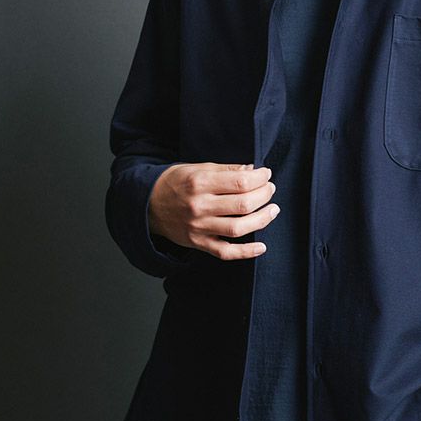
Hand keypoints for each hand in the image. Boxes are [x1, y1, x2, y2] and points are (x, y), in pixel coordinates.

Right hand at [148, 162, 278, 259]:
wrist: (147, 205)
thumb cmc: (176, 182)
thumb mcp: (198, 168)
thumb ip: (226, 170)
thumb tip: (253, 170)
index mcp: (200, 183)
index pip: (240, 182)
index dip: (260, 178)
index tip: (266, 174)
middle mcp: (199, 206)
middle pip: (243, 205)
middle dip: (264, 195)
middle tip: (270, 189)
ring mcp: (199, 227)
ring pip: (238, 228)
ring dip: (262, 220)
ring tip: (273, 210)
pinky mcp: (198, 243)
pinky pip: (225, 252)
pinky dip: (246, 252)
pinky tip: (261, 247)